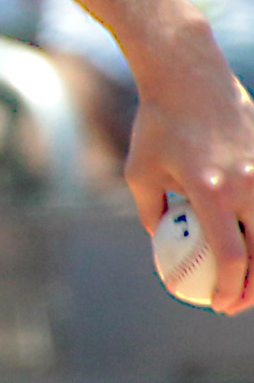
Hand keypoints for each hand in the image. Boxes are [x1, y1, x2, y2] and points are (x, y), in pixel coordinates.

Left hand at [124, 26, 253, 311]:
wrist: (190, 77)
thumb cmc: (157, 126)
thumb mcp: (139, 173)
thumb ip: (153, 214)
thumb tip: (163, 249)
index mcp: (211, 192)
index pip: (230, 256)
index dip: (228, 288)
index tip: (217, 304)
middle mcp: (248, 185)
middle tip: (234, 302)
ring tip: (248, 280)